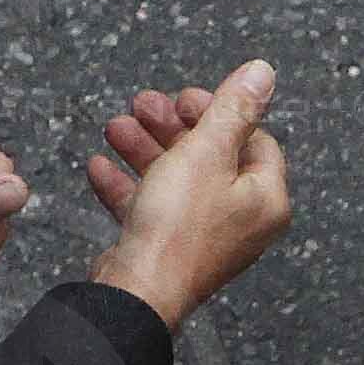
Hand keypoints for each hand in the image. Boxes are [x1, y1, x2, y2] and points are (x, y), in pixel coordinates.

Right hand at [82, 59, 289, 327]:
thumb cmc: (177, 228)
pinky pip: (150, 209)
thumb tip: (264, 72)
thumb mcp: (206, 152)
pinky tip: (99, 166)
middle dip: (171, 127)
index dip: (218, 112)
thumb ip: (233, 109)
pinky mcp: (167, 251)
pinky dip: (127, 185)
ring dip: (144, 149)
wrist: (136, 292)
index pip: (254, 140)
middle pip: (211, 158)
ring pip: (176, 180)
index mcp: (264, 199)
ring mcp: (203, 238)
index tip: (184, 98)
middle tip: (144, 105)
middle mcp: (240, 221)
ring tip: (115, 127)